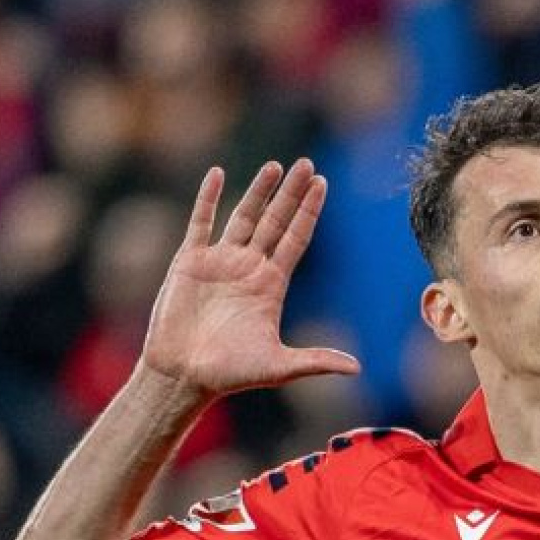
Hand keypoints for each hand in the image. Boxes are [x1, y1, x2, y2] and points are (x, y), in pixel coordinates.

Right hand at [139, 160, 359, 400]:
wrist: (182, 376)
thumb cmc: (229, 374)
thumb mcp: (278, 366)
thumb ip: (316, 361)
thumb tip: (357, 368)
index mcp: (271, 285)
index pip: (296, 239)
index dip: (308, 212)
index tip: (322, 184)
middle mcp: (248, 268)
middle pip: (275, 221)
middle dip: (291, 193)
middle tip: (307, 164)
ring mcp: (220, 261)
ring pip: (243, 216)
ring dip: (258, 190)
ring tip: (275, 166)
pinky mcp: (190, 261)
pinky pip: (200, 222)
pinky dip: (208, 198)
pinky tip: (217, 174)